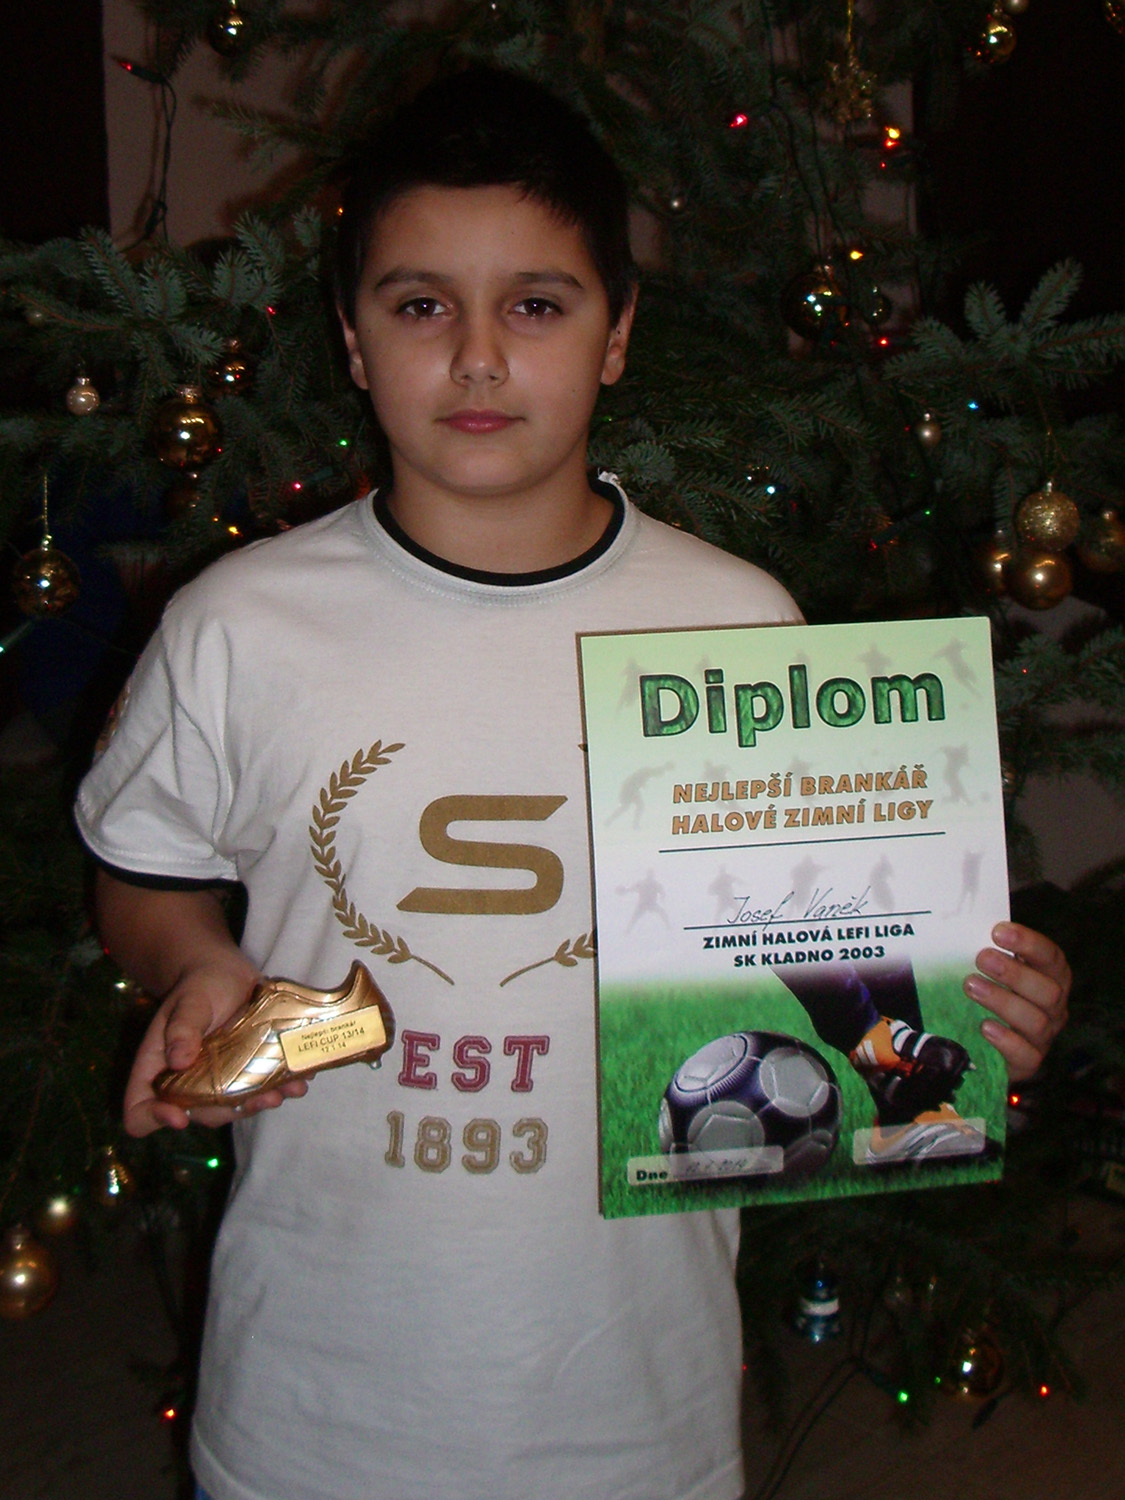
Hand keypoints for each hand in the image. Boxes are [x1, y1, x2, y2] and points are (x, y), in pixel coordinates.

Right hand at [123, 958, 308, 1136]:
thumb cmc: (199, 985)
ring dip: (260, 1104)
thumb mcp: (190, 1001)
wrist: (227, 974)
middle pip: (198, 1114)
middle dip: (229, 1112)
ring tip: (287, 1091)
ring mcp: (216, 1083)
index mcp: (157, 1068)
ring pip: (233, 1107)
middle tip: (260, 1099)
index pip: (140, 1109)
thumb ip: (183, 1027)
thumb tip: (179, 1060)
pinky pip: (258, 1091)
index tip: (180, 1117)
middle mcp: (185, 1083)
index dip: (153, 1119)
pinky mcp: (244, 1075)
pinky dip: (280, 1089)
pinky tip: (299, 1080)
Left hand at [963, 921, 1070, 1082]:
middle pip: (1048, 991)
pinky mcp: (1028, 1064)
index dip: (1029, 943)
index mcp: (1051, 979)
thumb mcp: (993, 972)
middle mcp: (1054, 1008)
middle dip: (1015, 973)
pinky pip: (1026, 1055)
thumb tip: (960, 931)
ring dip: (1003, 1001)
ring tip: (971, 986)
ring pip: (1036, 1021)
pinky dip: (1007, 1041)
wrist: (986, 1046)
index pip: (1051, 958)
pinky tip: (985, 1027)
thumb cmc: (991, 995)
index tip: (998, 932)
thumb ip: (989, 954)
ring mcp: (1043, 1037)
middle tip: (982, 958)